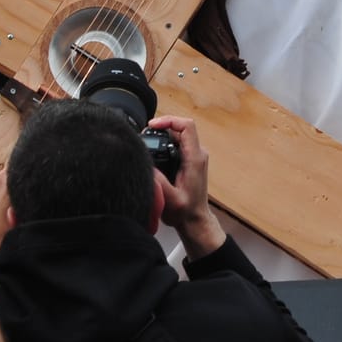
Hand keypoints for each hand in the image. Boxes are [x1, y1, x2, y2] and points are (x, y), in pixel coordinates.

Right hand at [150, 116, 225, 255]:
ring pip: (178, 135)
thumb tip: (145, 162)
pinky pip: (177, 143)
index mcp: (195, 159)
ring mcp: (194, 156)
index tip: (152, 126)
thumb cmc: (185, 212)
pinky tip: (153, 150)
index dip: (169, 121)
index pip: (187, 127)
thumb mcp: (169, 198)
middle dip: (162, 127)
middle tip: (144, 135)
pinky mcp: (190, 160)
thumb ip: (158, 181)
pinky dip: (164, 142)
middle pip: (180, 128)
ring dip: (162, 135)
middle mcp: (197, 154)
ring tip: (146, 141)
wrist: (194, 220)